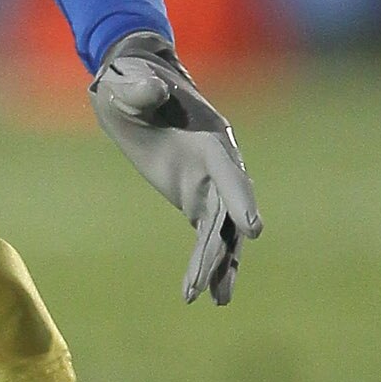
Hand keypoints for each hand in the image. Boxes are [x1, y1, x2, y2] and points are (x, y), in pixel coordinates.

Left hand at [88, 31, 261, 305]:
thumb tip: (152, 91)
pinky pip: (208, 235)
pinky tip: (205, 294)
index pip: (228, 172)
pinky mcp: (195, 197)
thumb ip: (140, 90)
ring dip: (219, 264)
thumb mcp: (127, 83)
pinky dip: (208, 262)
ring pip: (222, 231)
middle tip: (210, 286)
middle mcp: (218, 163)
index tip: (253, 229)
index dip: (241, 199)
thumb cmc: (130, 81)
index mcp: (208, 136)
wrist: (134, 85)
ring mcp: (209, 183)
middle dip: (221, 249)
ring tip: (216, 300)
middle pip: (227, 213)